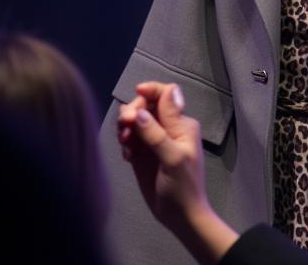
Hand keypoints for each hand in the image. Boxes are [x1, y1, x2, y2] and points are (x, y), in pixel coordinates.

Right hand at [117, 83, 237, 264]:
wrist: (180, 217)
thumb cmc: (183, 187)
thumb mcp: (173, 158)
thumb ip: (157, 133)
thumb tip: (140, 111)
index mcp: (181, 123)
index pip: (165, 95)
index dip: (151, 90)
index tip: (136, 93)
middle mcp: (167, 127)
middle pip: (145, 105)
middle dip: (132, 111)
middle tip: (124, 126)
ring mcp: (154, 140)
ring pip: (135, 120)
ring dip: (126, 127)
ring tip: (124, 142)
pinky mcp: (142, 154)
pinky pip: (129, 138)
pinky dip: (125, 142)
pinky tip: (127, 156)